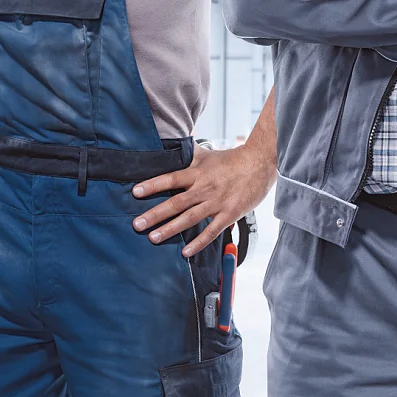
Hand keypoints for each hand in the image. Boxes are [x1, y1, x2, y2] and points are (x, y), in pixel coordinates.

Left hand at [131, 138, 274, 256]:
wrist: (260, 163)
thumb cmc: (233, 159)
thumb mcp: (208, 154)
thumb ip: (189, 153)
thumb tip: (172, 144)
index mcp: (197, 172)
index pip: (171, 179)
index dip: (153, 185)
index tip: (135, 192)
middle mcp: (204, 188)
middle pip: (176, 202)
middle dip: (155, 214)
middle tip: (137, 224)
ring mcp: (217, 202)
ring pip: (190, 218)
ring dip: (170, 229)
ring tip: (153, 238)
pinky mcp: (229, 214)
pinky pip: (212, 231)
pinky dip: (199, 243)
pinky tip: (186, 252)